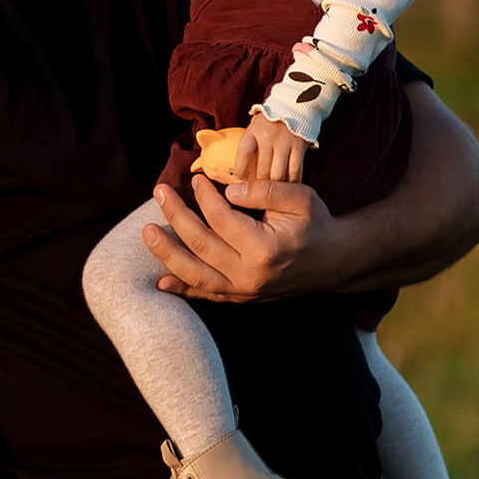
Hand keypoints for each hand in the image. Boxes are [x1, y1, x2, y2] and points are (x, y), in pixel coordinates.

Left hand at [141, 169, 339, 305]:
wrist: (331, 262)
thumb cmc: (316, 225)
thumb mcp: (301, 198)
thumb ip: (266, 190)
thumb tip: (228, 191)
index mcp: (265, 249)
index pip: (221, 219)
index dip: (204, 197)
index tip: (194, 180)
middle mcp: (250, 275)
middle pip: (201, 245)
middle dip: (175, 216)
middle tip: (160, 192)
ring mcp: (243, 291)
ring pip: (195, 275)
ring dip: (167, 253)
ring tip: (147, 233)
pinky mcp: (240, 298)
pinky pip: (205, 295)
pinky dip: (182, 289)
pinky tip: (161, 282)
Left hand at [240, 111, 309, 184]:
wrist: (295, 106)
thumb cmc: (271, 121)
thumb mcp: (255, 126)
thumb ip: (249, 144)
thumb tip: (238, 170)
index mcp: (254, 131)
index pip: (243, 153)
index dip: (240, 170)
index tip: (240, 180)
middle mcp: (268, 136)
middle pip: (262, 170)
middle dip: (259, 184)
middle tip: (259, 192)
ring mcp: (285, 142)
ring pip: (278, 174)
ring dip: (275, 186)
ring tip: (273, 191)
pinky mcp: (299, 146)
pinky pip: (295, 171)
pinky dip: (291, 182)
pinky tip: (288, 186)